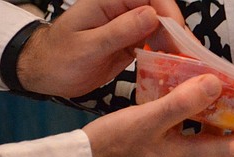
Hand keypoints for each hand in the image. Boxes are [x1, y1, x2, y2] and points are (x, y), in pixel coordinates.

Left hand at [18, 0, 184, 97]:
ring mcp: (127, 27)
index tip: (180, 40)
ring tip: (187, 68)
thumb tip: (151, 15)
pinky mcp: (129, 44)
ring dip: (175, 47)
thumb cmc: (58, 58)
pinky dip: (164, 57)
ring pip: (161, 31)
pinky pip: (153, 46)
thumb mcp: (88, 47)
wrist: (43, 72)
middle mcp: (121, 10)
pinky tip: (172, 72)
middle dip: (178, 34)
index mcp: (109, 1)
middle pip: (161, 13)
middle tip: (190, 59)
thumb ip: (119, 31)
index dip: (170, 15)